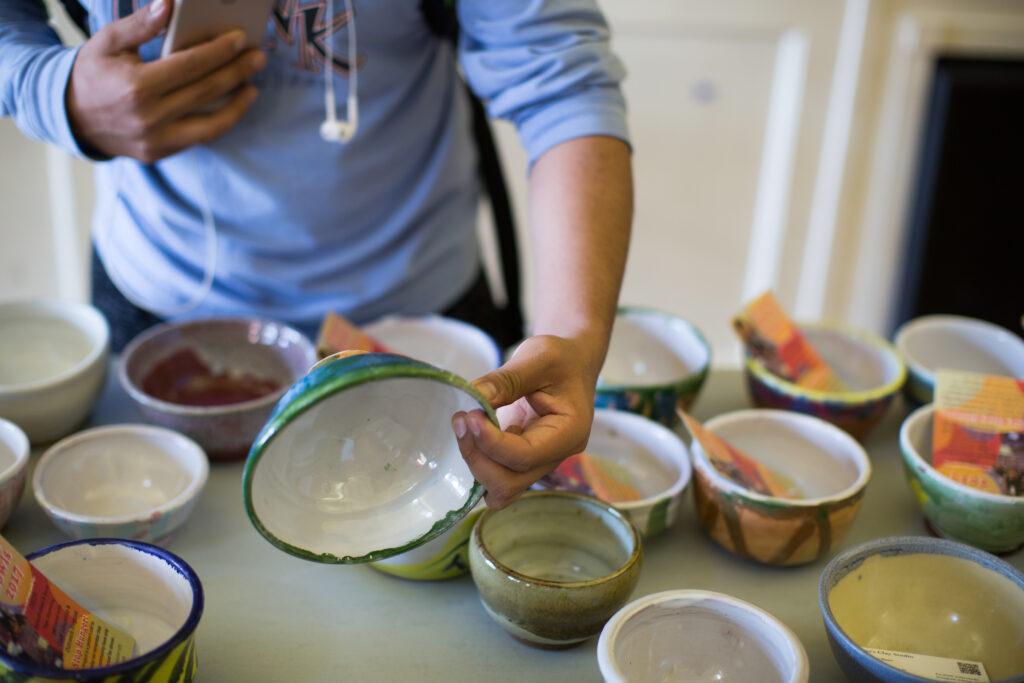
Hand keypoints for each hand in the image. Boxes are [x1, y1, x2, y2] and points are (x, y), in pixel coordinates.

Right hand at [66, 0, 266, 161]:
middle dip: (236, 72)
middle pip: (206, 91)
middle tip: (258, 58)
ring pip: (211, 123)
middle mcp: (149, 117)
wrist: (71, 117)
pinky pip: (200, 137)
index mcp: (136, 86)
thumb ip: (141, 25)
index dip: (219, 52)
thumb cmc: (94, 73)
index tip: (240, 39)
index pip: (190, 66)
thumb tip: (169, 5)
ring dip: (237, 104)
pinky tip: (233, 105)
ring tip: (253, 86)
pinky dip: (221, 121)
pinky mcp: (160, 153)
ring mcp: (156, 140)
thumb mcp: (108, 42)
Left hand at [451, 335, 599, 508]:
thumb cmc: (561, 359)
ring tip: (464, 425)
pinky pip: (496, 475)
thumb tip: (471, 396)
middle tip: (462, 419)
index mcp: (569, 434)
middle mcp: (555, 457)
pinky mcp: (521, 458)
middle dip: (479, 457)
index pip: (525, 455)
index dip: (492, 442)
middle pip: (510, 483)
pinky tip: (472, 431)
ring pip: (501, 488)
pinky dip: (478, 460)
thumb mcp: (538, 358)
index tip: (471, 415)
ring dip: (475, 462)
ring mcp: (538, 462)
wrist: (572, 363)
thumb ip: (505, 380)